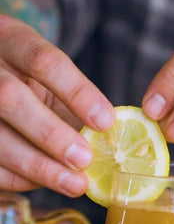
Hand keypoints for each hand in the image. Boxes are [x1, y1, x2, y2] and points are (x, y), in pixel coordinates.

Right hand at [0, 15, 114, 195]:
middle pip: (10, 98)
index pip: (43, 60)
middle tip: (85, 160)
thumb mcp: (51, 78)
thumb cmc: (31, 81)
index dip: (77, 93)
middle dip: (51, 135)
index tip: (107, 122)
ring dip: (38, 166)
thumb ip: (76, 104)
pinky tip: (45, 183)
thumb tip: (112, 141)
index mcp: (11, 40)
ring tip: (74, 183)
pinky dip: (18, 178)